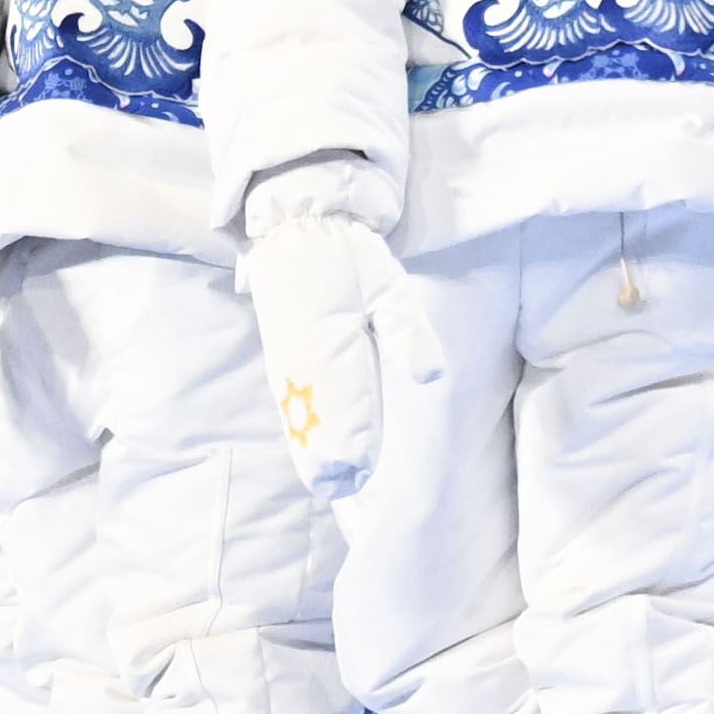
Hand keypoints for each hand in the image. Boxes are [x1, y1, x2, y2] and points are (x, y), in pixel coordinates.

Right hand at [238, 187, 393, 499]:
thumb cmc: (348, 256)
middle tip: (344, 490)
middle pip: (314, 424)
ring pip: (298, 415)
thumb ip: (406, 332)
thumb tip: (431, 374)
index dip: (350, 450)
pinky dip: (299, 425)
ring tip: (326, 481)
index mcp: (333, 350)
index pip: (343, 414)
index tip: (358, 478)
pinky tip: (306, 445)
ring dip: (312, 447)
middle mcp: (304, 363)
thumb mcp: (387, 285)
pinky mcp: (282, 354)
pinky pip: (289, 400)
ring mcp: (287, 361)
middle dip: (329, 458)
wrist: (299, 223)